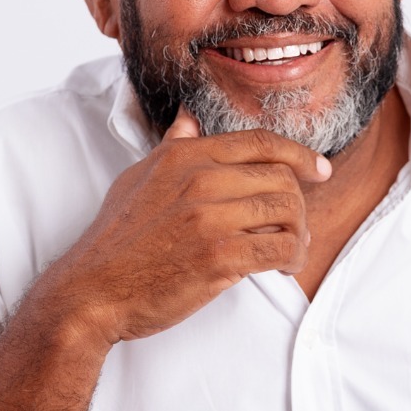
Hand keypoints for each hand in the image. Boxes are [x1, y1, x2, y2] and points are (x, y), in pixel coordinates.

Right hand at [47, 106, 331, 346]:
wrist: (92, 291)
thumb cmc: (116, 241)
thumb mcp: (138, 179)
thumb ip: (172, 147)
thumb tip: (188, 119)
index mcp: (184, 156)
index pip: (260, 142)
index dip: (299, 155)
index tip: (318, 170)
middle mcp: (199, 179)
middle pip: (281, 177)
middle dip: (299, 203)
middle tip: (294, 227)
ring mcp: (210, 217)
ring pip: (288, 211)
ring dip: (299, 233)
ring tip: (290, 250)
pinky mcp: (220, 256)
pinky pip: (280, 248)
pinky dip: (292, 258)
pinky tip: (284, 267)